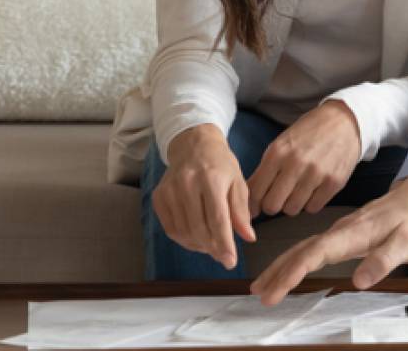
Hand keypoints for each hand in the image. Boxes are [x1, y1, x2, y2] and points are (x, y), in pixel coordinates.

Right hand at [151, 124, 256, 269]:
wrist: (194, 145)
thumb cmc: (221, 165)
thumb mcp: (239, 183)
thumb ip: (242, 211)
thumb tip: (249, 238)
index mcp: (211, 179)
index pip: (217, 219)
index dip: (224, 244)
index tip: (231, 262)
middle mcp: (187, 184)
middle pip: (199, 228)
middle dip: (212, 248)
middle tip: (223, 257)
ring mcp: (169, 191)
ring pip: (183, 232)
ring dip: (199, 246)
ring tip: (212, 247)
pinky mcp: (158, 197)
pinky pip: (170, 228)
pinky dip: (184, 239)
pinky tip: (196, 239)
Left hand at [247, 100, 363, 217]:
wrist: (344, 122)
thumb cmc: (308, 134)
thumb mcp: (280, 145)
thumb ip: (263, 172)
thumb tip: (250, 206)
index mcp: (277, 153)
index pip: (256, 192)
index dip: (254, 203)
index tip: (257, 205)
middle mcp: (296, 164)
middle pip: (272, 206)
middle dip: (273, 205)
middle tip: (279, 197)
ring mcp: (316, 174)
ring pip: (292, 209)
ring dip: (292, 204)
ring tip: (297, 191)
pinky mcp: (334, 182)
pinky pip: (313, 208)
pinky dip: (310, 203)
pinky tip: (312, 190)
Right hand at [250, 175, 407, 304]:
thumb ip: (383, 260)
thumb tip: (360, 281)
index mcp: (353, 233)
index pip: (315, 253)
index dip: (293, 273)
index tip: (275, 291)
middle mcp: (341, 231)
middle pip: (301, 250)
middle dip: (278, 272)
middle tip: (258, 293)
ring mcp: (340, 231)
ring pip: (304, 248)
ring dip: (282, 266)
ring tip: (262, 284)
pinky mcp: (343, 235)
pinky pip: (313, 247)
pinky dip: (296, 259)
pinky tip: (289, 268)